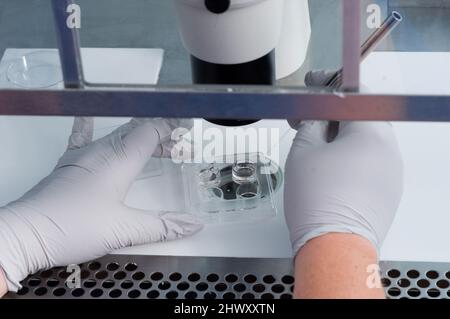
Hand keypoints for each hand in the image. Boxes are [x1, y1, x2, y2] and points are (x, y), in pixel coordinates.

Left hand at [0, 117, 201, 291]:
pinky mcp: (71, 163)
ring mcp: (84, 154)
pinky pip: (84, 135)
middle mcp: (102, 150)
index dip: (173, 127)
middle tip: (180, 147)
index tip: (188, 129)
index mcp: (119, 159)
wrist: (27, 233)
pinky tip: (90, 117)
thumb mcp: (124, 229)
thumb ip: (162, 225)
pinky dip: (95, 126)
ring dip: (141, 137)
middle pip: (139, 130)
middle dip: (164, 135)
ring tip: (158, 147)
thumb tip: (191, 224)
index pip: (152, 130)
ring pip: (119, 133)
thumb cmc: (70, 225)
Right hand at [285, 71, 403, 255]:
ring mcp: (392, 172)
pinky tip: (329, 167)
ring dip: (340, 137)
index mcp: (372, 133)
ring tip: (313, 145)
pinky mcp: (388, 191)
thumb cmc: (317, 199)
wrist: (334, 247)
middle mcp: (390, 149)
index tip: (313, 83)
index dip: (331, 84)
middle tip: (305, 118)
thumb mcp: (303, 151)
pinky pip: (369, 163)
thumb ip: (311, 123)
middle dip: (332, 115)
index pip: (356, 93)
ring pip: (365, 142)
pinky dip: (350, 157)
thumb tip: (318, 116)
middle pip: (361, 118)